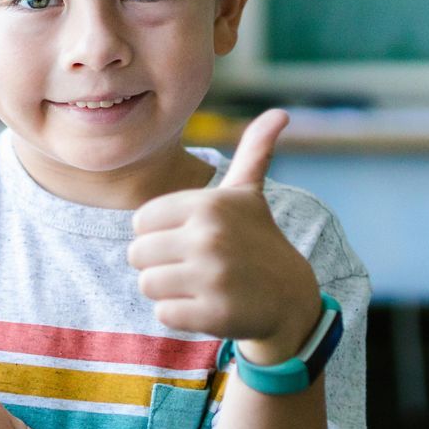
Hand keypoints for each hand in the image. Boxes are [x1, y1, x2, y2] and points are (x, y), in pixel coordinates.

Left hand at [129, 109, 320, 361]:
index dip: (158, 234)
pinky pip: (163, 314)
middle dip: (159, 264)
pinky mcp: (213, 314)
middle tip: (194, 266)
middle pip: (137, 254)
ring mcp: (212, 277)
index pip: (140, 221)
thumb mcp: (250, 195)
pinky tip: (207, 307)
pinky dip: (180, 315)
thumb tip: (280, 113)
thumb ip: (254, 152)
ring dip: (167, 290)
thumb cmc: (257, 242)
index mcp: (209, 204)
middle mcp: (210, 236)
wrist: (291, 299)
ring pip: (147, 284)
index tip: (189, 238)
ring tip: (199, 285)